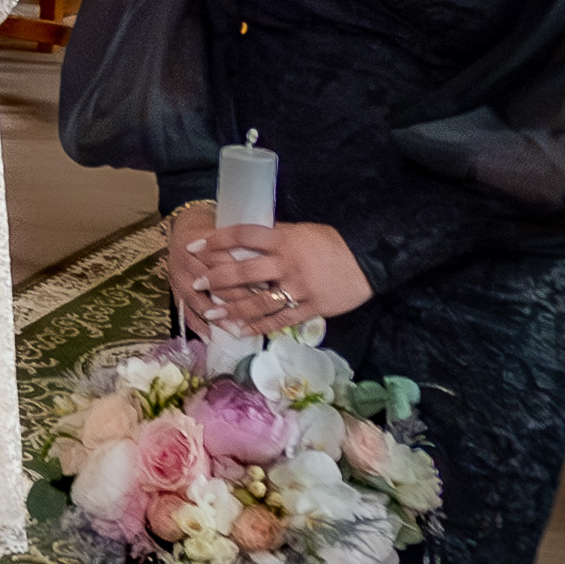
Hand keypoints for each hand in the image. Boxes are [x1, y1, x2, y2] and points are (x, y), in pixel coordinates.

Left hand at [172, 219, 370, 336]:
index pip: (243, 236)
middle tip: (196, 284)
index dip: (217, 240)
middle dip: (216, 279)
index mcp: (284, 240)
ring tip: (212, 314)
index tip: (196, 246)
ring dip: (232, 309)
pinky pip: (279, 321)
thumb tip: (245, 240)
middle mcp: (287, 264)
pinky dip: (258, 327)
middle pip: (243, 272)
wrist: (368, 261)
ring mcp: (298, 289)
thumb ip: (275, 237)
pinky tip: (241, 331)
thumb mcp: (302, 232)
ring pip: (258, 302)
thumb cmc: (332, 243)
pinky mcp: (309, 308)